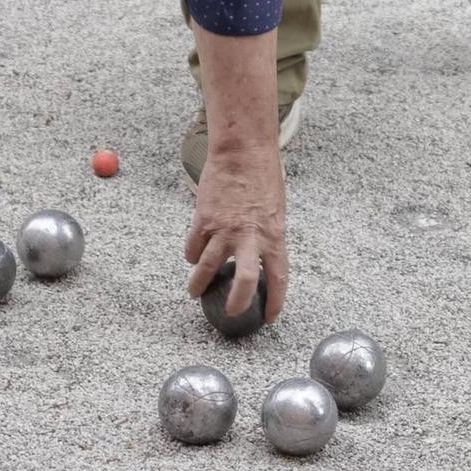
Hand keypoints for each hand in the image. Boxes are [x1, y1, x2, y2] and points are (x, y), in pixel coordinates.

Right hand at [185, 144, 288, 323]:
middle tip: (230, 312)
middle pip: (245, 281)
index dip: (275, 302)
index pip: (278, 277)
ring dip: (198, 284)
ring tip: (195, 292)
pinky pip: (193, 247)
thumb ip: (267, 238)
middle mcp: (250, 236)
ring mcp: (224, 228)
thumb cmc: (263, 179)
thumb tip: (260, 260)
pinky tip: (194, 257)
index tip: (270, 318)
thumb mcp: (275, 212)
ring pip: (208, 268)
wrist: (242, 152)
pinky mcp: (203, 219)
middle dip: (236, 302)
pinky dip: (192, 255)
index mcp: (274, 235)